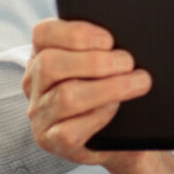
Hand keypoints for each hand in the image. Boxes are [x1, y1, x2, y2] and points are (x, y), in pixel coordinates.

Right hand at [22, 18, 156, 173]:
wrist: (120, 136)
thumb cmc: (112, 90)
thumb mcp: (103, 64)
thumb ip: (102, 48)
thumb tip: (124, 39)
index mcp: (43, 55)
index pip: (43, 34)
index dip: (76, 33)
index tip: (109, 39)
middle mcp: (35, 84)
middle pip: (50, 64)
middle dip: (95, 61)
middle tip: (128, 62)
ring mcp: (40, 114)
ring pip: (65, 96)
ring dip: (108, 87)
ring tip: (138, 83)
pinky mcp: (51, 141)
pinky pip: (69, 129)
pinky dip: (98, 116)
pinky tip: (115, 108)